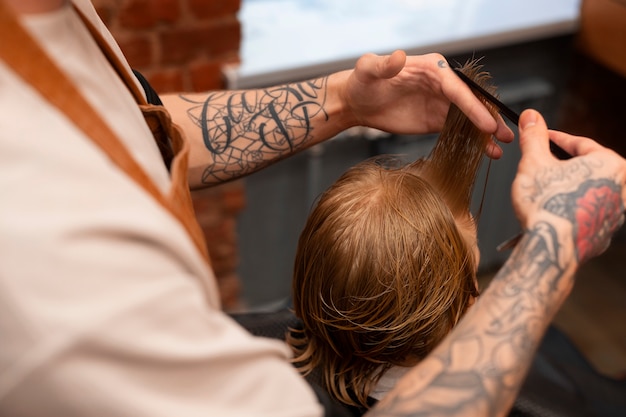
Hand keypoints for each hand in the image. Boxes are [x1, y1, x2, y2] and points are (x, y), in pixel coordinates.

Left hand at [342, 50, 513, 158]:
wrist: (356, 102)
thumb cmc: (362, 81)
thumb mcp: (369, 69)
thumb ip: (384, 65)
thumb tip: (398, 56)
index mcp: (432, 68)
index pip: (458, 88)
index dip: (473, 106)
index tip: (486, 123)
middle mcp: (441, 84)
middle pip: (470, 102)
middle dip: (488, 118)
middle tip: (504, 134)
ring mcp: (440, 103)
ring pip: (468, 118)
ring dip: (484, 132)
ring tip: (500, 147)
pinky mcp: (435, 120)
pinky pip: (457, 130)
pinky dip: (471, 140)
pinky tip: (484, 152)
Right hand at [512, 109, 625, 262]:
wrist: (551, 247)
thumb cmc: (546, 204)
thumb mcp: (535, 162)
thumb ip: (534, 137)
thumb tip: (531, 116)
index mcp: (611, 164)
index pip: (580, 144)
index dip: (555, 139)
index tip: (540, 138)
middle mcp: (621, 187)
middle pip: (587, 168)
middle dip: (563, 165)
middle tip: (541, 164)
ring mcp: (615, 213)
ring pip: (586, 191)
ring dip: (566, 188)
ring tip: (543, 190)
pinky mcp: (604, 233)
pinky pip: (585, 213)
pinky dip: (569, 209)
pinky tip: (550, 211)